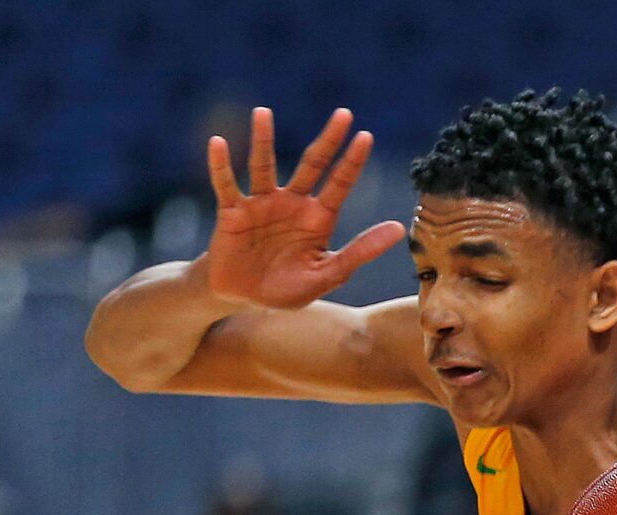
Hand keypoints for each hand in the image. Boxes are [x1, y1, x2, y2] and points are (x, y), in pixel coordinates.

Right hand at [205, 107, 403, 309]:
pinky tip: (219, 143)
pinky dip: (221, 165)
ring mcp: (261, 205)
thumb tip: (398, 229)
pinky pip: (226, 185)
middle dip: (328, 141)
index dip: (352, 161)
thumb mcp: (328, 273)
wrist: (243, 298)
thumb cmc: (286, 288)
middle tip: (344, 113)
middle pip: (311, 165)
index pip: (339, 184)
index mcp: (318, 219)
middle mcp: (292, 204)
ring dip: (263, 140)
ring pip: (263, 166)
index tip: (365, 135)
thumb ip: (360, 252)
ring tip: (263, 113)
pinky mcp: (232, 212)